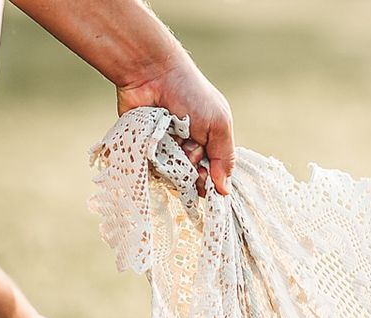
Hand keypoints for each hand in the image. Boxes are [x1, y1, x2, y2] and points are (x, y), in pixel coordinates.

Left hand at [116, 55, 234, 195]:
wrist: (152, 73)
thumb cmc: (190, 93)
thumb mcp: (219, 124)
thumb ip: (224, 157)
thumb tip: (225, 191)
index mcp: (209, 142)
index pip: (213, 174)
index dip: (210, 182)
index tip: (206, 180)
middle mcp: (188, 147)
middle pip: (191, 179)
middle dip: (191, 171)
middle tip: (189, 152)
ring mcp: (166, 149)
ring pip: (171, 175)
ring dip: (173, 164)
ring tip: (173, 140)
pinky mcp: (145, 147)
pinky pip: (150, 167)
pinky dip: (154, 160)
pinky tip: (157, 145)